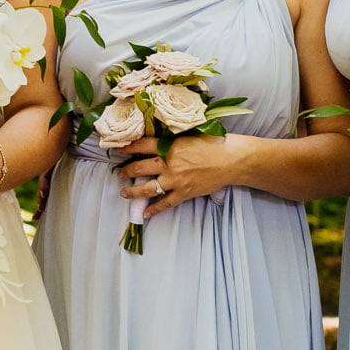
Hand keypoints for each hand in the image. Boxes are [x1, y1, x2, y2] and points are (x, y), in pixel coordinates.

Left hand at [116, 133, 253, 219]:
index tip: (119, 150)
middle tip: (120, 173)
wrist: (230, 160)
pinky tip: (145, 213)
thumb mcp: (188, 137)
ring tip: (124, 193)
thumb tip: (157, 144)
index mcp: (169, 146)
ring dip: (134, 191)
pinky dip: (154, 209)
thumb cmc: (212, 145)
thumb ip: (172, 142)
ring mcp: (175, 180)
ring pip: (148, 188)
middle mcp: (169, 164)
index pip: (142, 145)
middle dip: (127, 171)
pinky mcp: (184, 193)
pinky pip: (165, 203)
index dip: (129, 147)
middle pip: (140, 167)